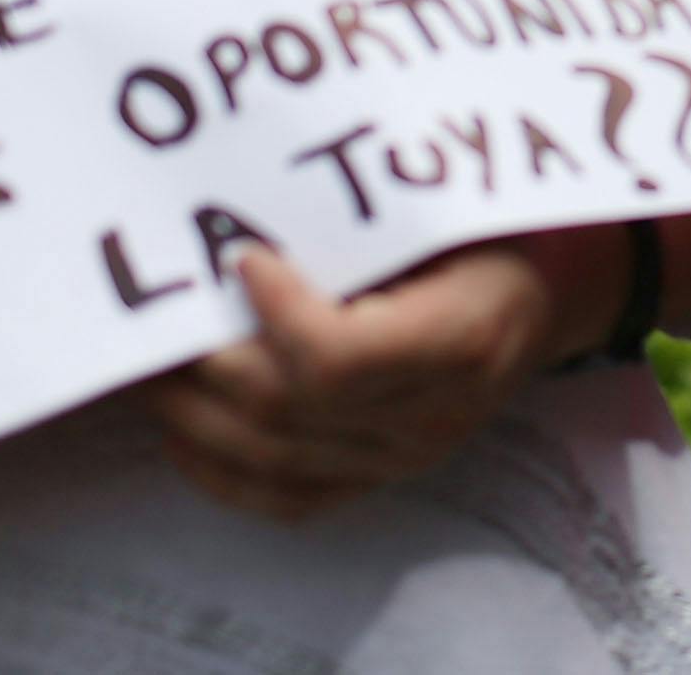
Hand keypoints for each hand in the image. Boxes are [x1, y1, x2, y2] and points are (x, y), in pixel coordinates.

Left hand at [141, 235, 614, 520]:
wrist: (544, 296)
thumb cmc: (491, 230)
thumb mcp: (455, 202)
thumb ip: (375, 205)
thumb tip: (267, 191)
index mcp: (465, 336)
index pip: (341, 359)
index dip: (276, 316)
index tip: (241, 256)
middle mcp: (432, 414)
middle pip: (285, 411)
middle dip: (202, 362)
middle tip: (153, 312)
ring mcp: (403, 457)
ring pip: (268, 462)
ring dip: (190, 412)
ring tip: (147, 362)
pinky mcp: (377, 478)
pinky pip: (282, 499)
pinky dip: (215, 468)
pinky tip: (182, 422)